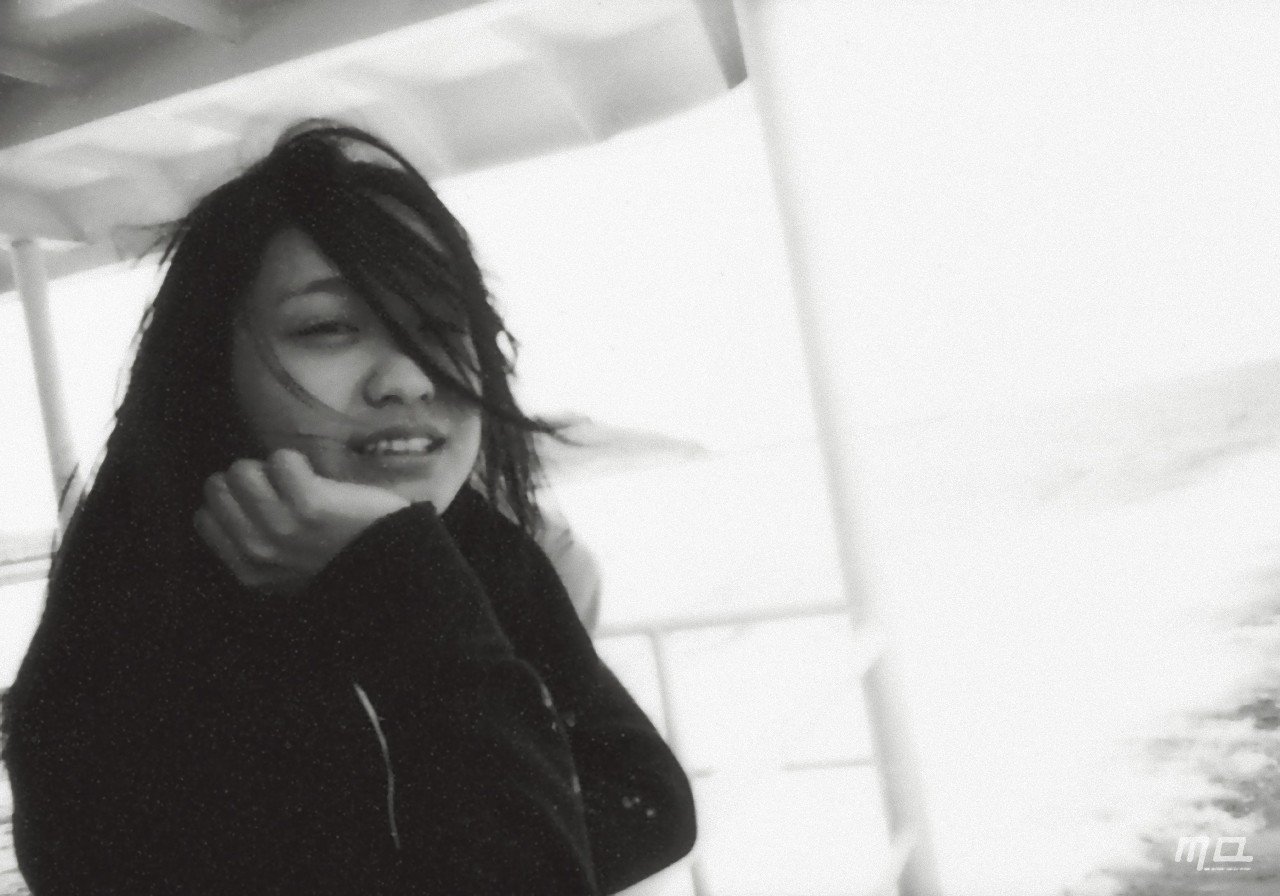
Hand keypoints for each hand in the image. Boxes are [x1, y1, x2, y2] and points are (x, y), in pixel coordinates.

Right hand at [194, 448, 410, 593]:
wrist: (392, 565)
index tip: (258, 502)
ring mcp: (281, 526)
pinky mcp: (308, 502)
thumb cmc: (340, 560)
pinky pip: (281, 459)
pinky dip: (297, 461)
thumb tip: (225, 503)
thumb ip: (251, 546)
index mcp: (248, 570)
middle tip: (280, 489)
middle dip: (246, 480)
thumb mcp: (284, 571)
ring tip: (299, 482)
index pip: (204, 517)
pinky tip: (316, 477)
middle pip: (219, 487)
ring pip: (243, 470)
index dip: (230, 500)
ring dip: (271, 467)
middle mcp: (257, 550)